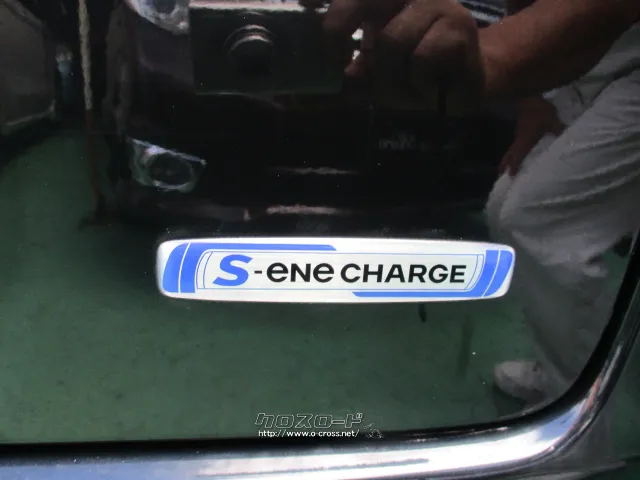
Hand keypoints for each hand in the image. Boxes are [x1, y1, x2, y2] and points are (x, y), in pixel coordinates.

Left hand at [301, 0, 484, 113]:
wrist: (461, 89)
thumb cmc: (410, 76)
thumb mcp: (367, 80)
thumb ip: (333, 85)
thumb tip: (289, 100)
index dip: (325, 5)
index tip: (316, 26)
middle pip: (360, 0)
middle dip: (339, 32)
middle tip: (341, 65)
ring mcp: (434, 4)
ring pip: (390, 42)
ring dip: (390, 79)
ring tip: (405, 87)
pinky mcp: (459, 27)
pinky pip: (421, 59)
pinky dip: (417, 84)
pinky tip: (430, 85)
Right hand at [499, 96, 564, 175]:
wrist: (529, 95)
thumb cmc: (539, 110)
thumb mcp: (552, 120)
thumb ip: (558, 131)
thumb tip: (567, 140)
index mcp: (525, 140)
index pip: (517, 156)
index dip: (514, 167)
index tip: (511, 177)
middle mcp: (519, 139)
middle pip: (509, 155)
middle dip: (505, 166)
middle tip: (502, 176)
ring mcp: (518, 134)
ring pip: (512, 149)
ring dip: (509, 159)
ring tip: (509, 167)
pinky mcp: (520, 128)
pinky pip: (516, 143)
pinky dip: (515, 151)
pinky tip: (520, 152)